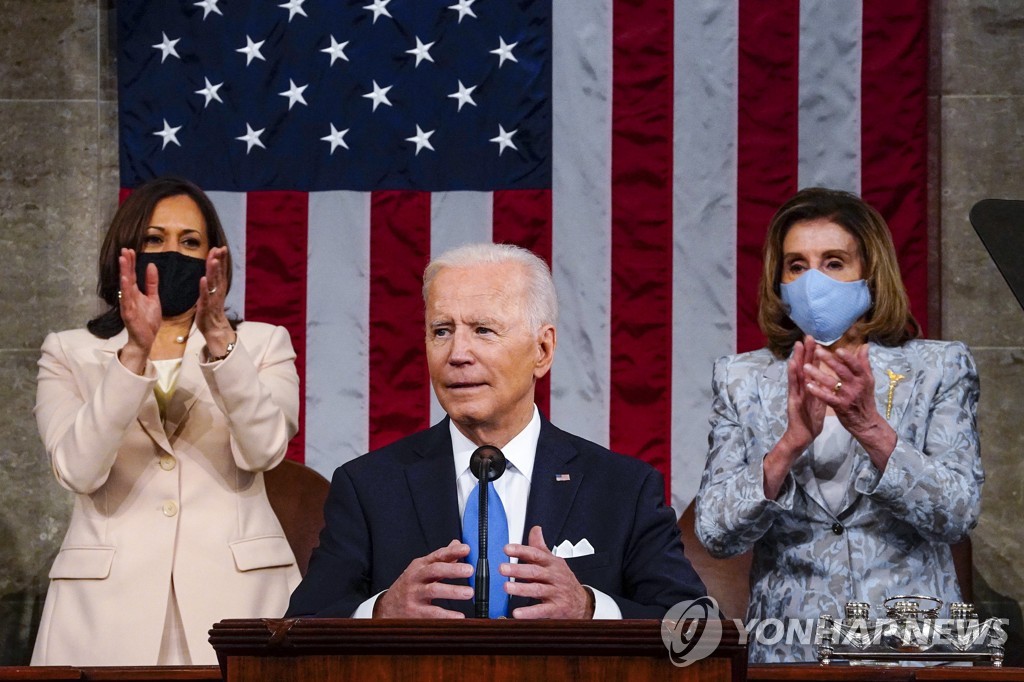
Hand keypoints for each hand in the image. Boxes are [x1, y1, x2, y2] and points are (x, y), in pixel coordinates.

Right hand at [117, 248, 160, 372]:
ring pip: (125, 286)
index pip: (133, 274)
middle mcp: (129, 297)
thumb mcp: (153, 298)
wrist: (147, 339)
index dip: (132, 262)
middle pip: (127, 277)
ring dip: (124, 273)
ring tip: (123, 260)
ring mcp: (128, 305)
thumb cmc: (148, 320)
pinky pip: (126, 300)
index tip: (130, 250)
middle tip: (124, 250)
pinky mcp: (129, 314)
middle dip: (126, 264)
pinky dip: (125, 290)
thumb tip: (151, 266)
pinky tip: (125, 280)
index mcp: (135, 293)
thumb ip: (152, 283)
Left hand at [195, 246, 234, 354]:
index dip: (221, 259)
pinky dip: (204, 287)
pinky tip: (203, 279)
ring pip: (213, 282)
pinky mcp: (206, 306)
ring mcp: (213, 298)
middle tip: (220, 248)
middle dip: (219, 260)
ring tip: (213, 260)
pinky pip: (205, 296)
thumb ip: (213, 282)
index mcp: (219, 287)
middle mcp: (218, 291)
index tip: (220, 247)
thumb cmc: (212, 311)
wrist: (215, 329)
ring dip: (213, 271)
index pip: (220, 270)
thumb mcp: (213, 294)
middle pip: (218, 273)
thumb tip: (211, 271)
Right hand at [373, 539, 473, 617]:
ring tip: (469, 593)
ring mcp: (413, 594)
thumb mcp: (422, 569)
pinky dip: (446, 615)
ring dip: (452, 591)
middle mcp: (416, 577)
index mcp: (420, 566)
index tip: (466, 549)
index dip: (452, 551)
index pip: (438, 555)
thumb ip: (441, 558)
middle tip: (470, 570)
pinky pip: (431, 613)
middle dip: (453, 569)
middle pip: (435, 570)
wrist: (387, 608)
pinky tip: (459, 616)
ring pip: (433, 590)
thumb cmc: (409, 586)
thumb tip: (457, 543)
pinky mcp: (414, 612)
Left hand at [501, 526, 592, 618]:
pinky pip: (542, 610)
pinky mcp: (557, 608)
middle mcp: (554, 576)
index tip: (507, 549)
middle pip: (535, 571)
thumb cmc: (563, 580)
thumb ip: (540, 547)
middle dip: (518, 569)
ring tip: (506, 587)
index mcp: (552, 563)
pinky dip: (529, 613)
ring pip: (537, 589)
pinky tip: (517, 613)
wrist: (582, 602)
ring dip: (521, 588)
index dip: (521, 550)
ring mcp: (556, 592)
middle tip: (502, 568)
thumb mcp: (553, 562)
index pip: (536, 554)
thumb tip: (535, 529)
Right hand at [782, 337, 826, 450]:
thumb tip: (829, 377)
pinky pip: (793, 386)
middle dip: (805, 351)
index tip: (816, 340)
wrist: (803, 435)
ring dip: (797, 358)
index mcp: (810, 387)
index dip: (813, 354)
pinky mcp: (793, 400)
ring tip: (798, 345)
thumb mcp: (819, 401)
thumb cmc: (811, 419)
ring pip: (797, 373)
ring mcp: (796, 393)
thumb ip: (822, 388)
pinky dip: (792, 374)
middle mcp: (801, 387)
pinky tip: (793, 364)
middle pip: (803, 366)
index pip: (812, 368)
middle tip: (807, 336)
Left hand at [804, 344, 895, 467]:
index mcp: (863, 377)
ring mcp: (847, 396)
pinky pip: (827, 397)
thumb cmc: (865, 398)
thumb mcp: (868, 380)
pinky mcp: (840, 406)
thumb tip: (864, 346)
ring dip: (818, 374)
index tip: (837, 349)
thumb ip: (864, 363)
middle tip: (816, 351)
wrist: (866, 422)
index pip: (855, 364)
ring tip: (805, 367)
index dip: (847, 357)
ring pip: (832, 383)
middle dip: (829, 360)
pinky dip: (818, 391)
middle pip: (842, 371)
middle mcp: (856, 385)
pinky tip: (808, 385)